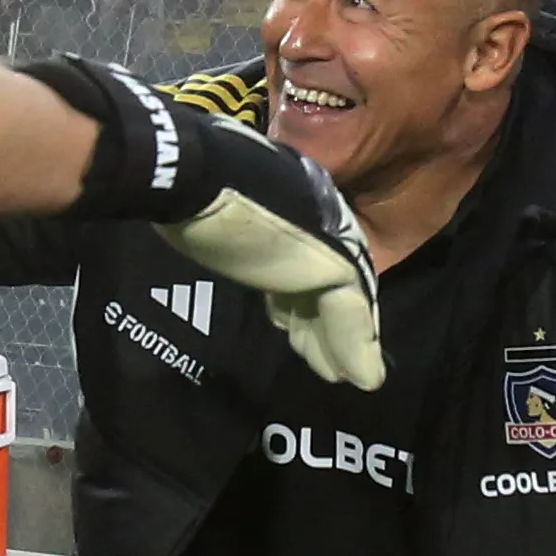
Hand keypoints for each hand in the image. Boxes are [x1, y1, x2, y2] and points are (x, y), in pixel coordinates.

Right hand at [28, 57, 382, 389]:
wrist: (195, 176)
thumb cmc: (193, 189)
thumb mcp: (224, 218)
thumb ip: (244, 241)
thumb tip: (230, 253)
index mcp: (300, 199)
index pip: (310, 257)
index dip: (302, 296)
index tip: (289, 324)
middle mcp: (325, 217)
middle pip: (331, 281)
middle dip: (325, 325)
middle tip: (326, 363)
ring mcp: (332, 241)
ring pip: (345, 303)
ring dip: (339, 344)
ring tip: (338, 376)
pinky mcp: (334, 266)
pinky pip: (350, 317)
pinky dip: (355, 351)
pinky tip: (362, 378)